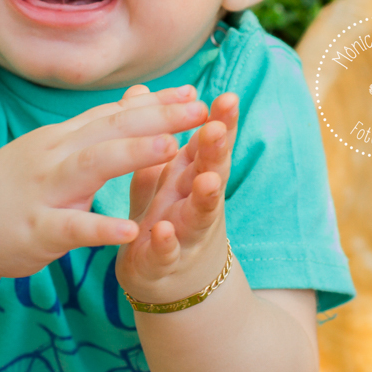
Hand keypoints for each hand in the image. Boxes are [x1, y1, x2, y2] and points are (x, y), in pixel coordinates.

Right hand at [0, 84, 208, 280]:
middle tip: (201, 110)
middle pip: (111, 129)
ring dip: (133, 155)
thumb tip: (135, 99)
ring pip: (92, 166)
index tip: (195, 93)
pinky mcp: (35, 229)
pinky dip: (100, 227)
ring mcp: (44, 190)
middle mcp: (54, 155)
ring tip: (172, 150)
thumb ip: (94, 130)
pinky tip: (130, 231)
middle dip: (159, 118)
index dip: (156, 104)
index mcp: (62, 139)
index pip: (114, 114)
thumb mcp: (52, 152)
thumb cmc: (12, 189)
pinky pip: (72, 227)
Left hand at [115, 85, 239, 303]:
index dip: (221, 122)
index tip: (229, 97)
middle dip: (216, 151)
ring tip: (208, 180)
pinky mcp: (163, 263)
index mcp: (193, 175)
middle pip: (211, 172)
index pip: (210, 144)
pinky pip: (165, 252)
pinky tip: (161, 231)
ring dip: (205, 197)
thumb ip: (155, 135)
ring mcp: (184, 234)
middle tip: (218, 128)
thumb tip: (142, 89)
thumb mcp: (162, 173)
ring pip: (198, 213)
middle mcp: (195, 202)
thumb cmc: (167, 216)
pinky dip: (165, 242)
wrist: (169, 283)